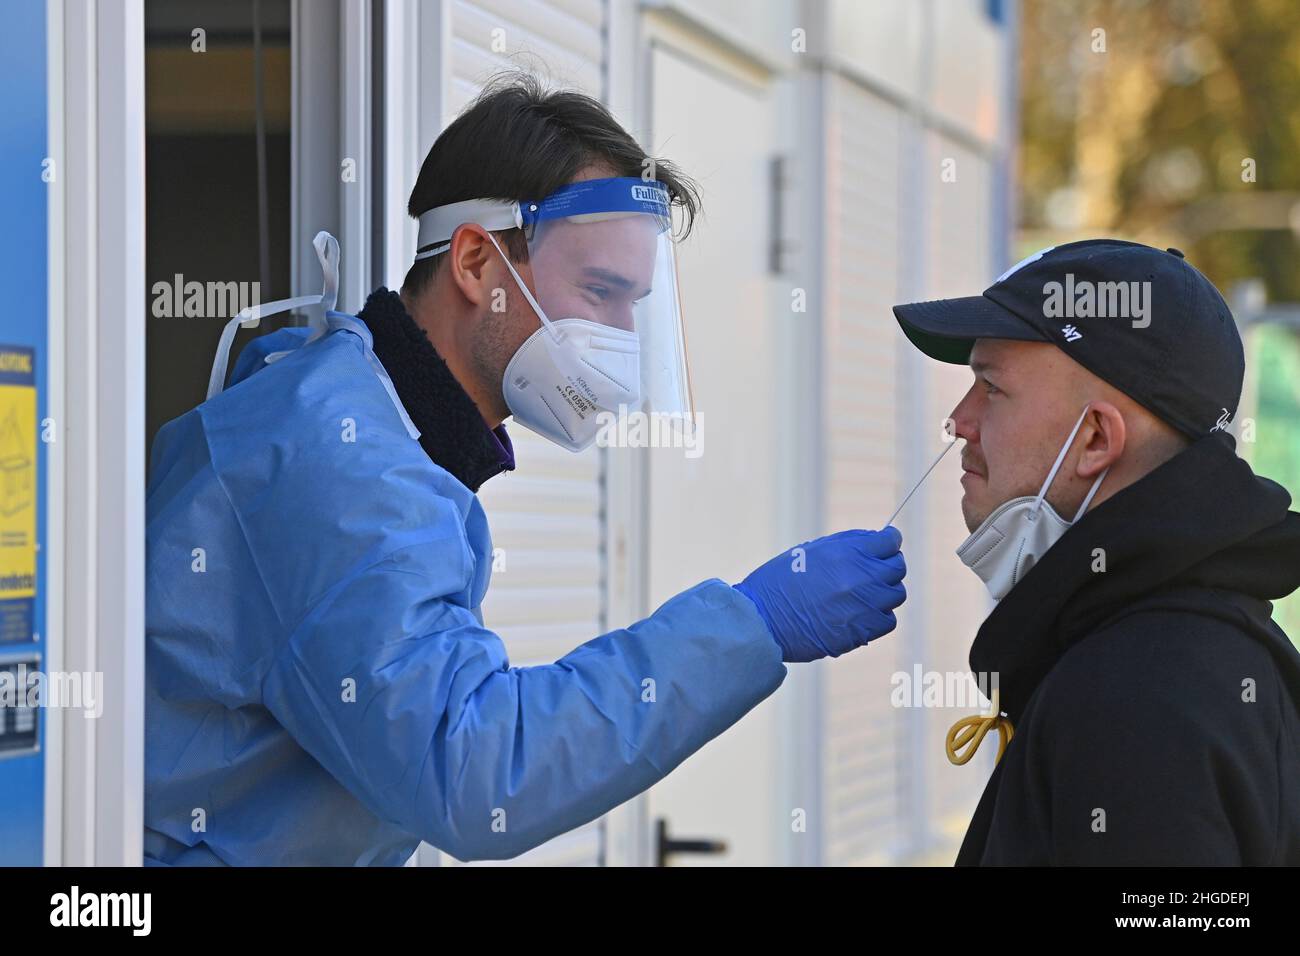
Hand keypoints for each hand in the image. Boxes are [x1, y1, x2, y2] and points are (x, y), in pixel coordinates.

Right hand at [734, 527, 905, 662]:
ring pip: (896, 594)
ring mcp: (864, 606)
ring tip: (864, 593)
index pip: (889, 541)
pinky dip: (879, 615)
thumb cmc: (779, 582)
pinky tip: (860, 613)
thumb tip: (877, 539)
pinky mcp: (862, 631)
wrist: (762, 621)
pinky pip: (887, 620)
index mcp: (846, 553)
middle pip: (897, 567)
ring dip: (884, 591)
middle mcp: (860, 578)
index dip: (889, 540)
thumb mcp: (810, 551)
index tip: (888, 543)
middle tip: (875, 568)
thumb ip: (847, 545)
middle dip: (888, 564)